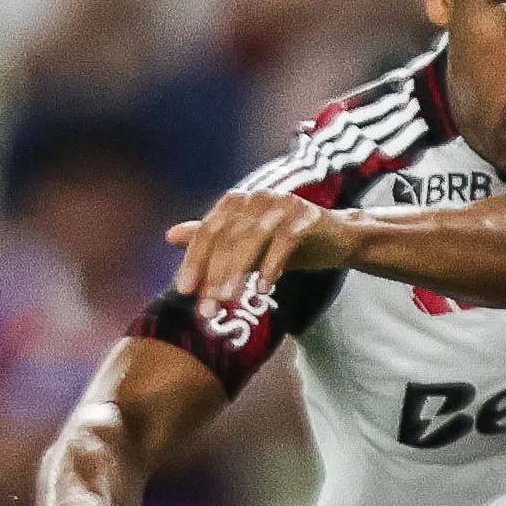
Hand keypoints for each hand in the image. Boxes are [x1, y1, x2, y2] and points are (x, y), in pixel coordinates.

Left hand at [164, 189, 350, 333]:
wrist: (337, 239)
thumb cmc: (287, 242)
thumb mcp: (245, 245)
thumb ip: (211, 240)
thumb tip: (169, 235)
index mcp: (238, 202)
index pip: (209, 231)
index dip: (194, 260)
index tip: (184, 291)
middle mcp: (257, 197)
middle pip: (228, 236)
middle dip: (214, 274)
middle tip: (207, 308)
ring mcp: (283, 203)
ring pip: (252, 238)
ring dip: (238, 272)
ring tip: (228, 300)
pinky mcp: (307, 216)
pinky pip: (284, 242)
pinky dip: (272, 266)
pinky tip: (264, 289)